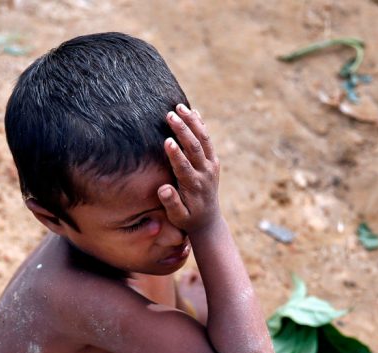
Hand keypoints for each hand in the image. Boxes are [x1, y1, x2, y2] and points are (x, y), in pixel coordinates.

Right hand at [158, 104, 220, 233]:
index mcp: (194, 187)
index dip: (176, 155)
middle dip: (183, 130)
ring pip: (203, 140)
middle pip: (195, 148)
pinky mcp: (214, 161)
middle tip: (169, 115)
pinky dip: (201, 125)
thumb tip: (163, 189)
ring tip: (179, 107)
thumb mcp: (177, 217)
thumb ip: (171, 203)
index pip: (185, 167)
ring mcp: (211, 166)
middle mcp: (205, 173)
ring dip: (192, 122)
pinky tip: (193, 112)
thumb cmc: (187, 218)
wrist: (208, 220)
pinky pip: (207, 140)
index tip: (167, 141)